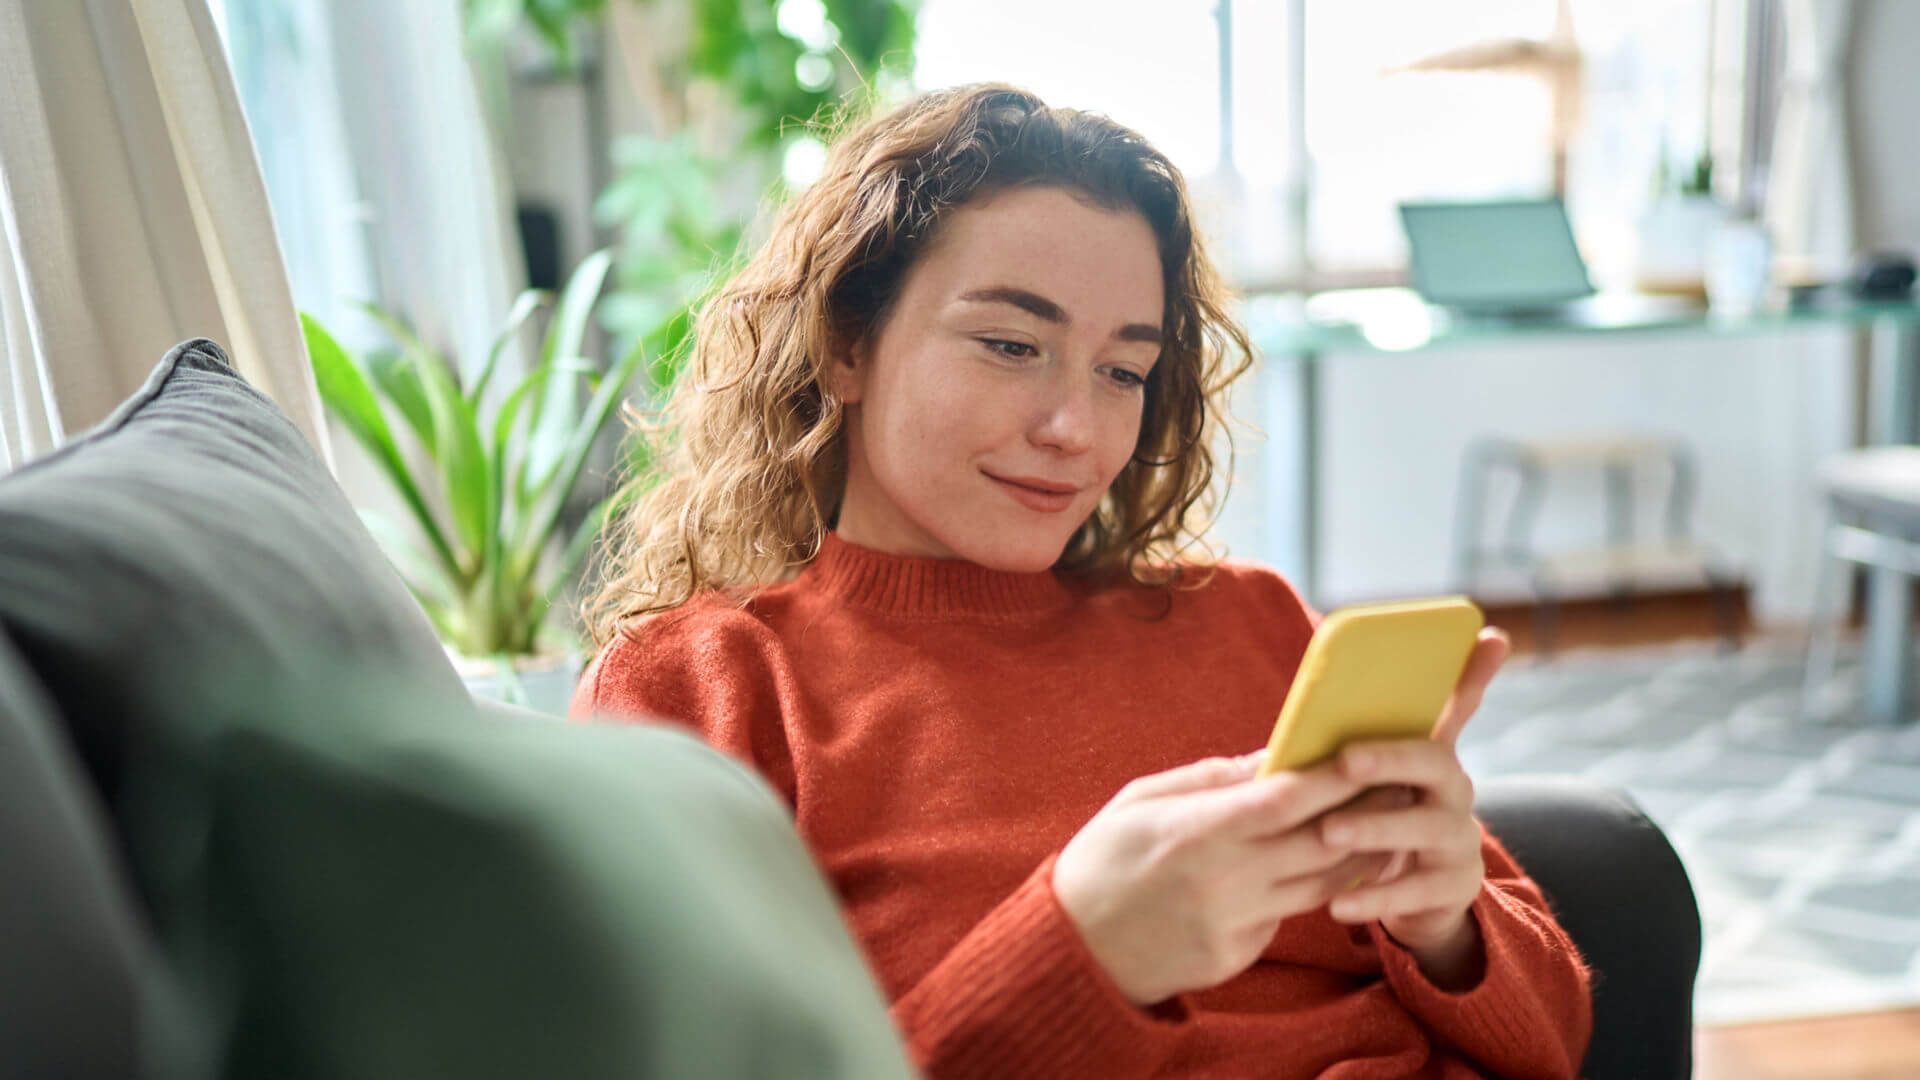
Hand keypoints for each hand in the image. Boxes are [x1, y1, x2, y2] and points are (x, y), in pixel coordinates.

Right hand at [1053, 752, 1406, 1006]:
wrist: (1075, 948)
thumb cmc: (1103, 859)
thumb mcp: (1141, 800)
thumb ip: (1209, 779)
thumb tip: (1269, 757)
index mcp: (1197, 831)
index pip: (1286, 799)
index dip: (1333, 776)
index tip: (1367, 752)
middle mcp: (1225, 879)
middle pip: (1320, 843)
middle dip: (1366, 811)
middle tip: (1401, 783)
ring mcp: (1235, 923)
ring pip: (1320, 886)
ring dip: (1359, 855)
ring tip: (1388, 825)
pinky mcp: (1238, 954)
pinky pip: (1287, 916)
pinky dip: (1311, 891)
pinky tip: (1332, 869)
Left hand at [1316, 627, 1510, 963]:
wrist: (1414, 899)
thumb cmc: (1378, 821)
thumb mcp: (1368, 784)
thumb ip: (1348, 747)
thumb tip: (1310, 708)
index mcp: (1431, 754)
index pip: (1458, 704)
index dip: (1476, 673)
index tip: (1491, 636)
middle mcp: (1455, 789)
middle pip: (1436, 761)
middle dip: (1391, 758)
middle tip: (1345, 760)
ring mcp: (1460, 839)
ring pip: (1425, 827)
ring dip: (1374, 827)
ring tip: (1327, 832)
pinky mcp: (1453, 887)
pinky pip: (1415, 891)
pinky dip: (1374, 896)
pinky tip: (1338, 904)